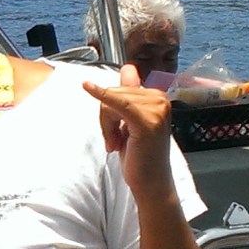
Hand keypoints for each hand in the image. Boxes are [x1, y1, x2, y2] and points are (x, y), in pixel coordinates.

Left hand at [83, 63, 174, 199]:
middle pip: (114, 91)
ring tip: (118, 143)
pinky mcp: (147, 121)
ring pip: (110, 101)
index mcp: (157, 96)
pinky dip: (102, 95)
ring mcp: (156, 110)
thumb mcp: (130, 119)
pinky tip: (87, 87)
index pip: (123, 82)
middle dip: (106, 117)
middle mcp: (160, 99)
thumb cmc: (139, 153)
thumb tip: (127, 68)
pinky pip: (117, 103)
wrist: (150, 181)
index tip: (113, 119)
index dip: (110, 99)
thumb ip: (129, 93)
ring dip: (107, 126)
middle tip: (116, 140)